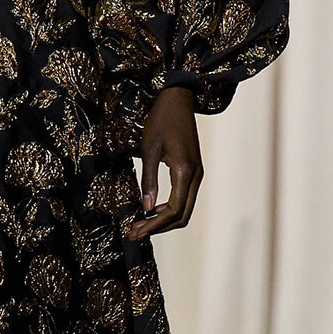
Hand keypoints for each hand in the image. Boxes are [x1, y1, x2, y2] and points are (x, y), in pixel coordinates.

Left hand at [125, 85, 202, 240]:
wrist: (178, 100)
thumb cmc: (161, 121)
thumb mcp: (149, 149)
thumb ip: (148, 180)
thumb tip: (145, 208)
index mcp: (185, 172)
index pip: (173, 211)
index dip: (154, 225)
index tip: (136, 232)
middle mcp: (195, 176)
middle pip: (182, 216)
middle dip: (158, 228)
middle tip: (135, 233)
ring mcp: (197, 174)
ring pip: (184, 209)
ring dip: (163, 220)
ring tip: (140, 224)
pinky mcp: (193, 171)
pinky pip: (184, 198)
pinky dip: (169, 209)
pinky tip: (152, 209)